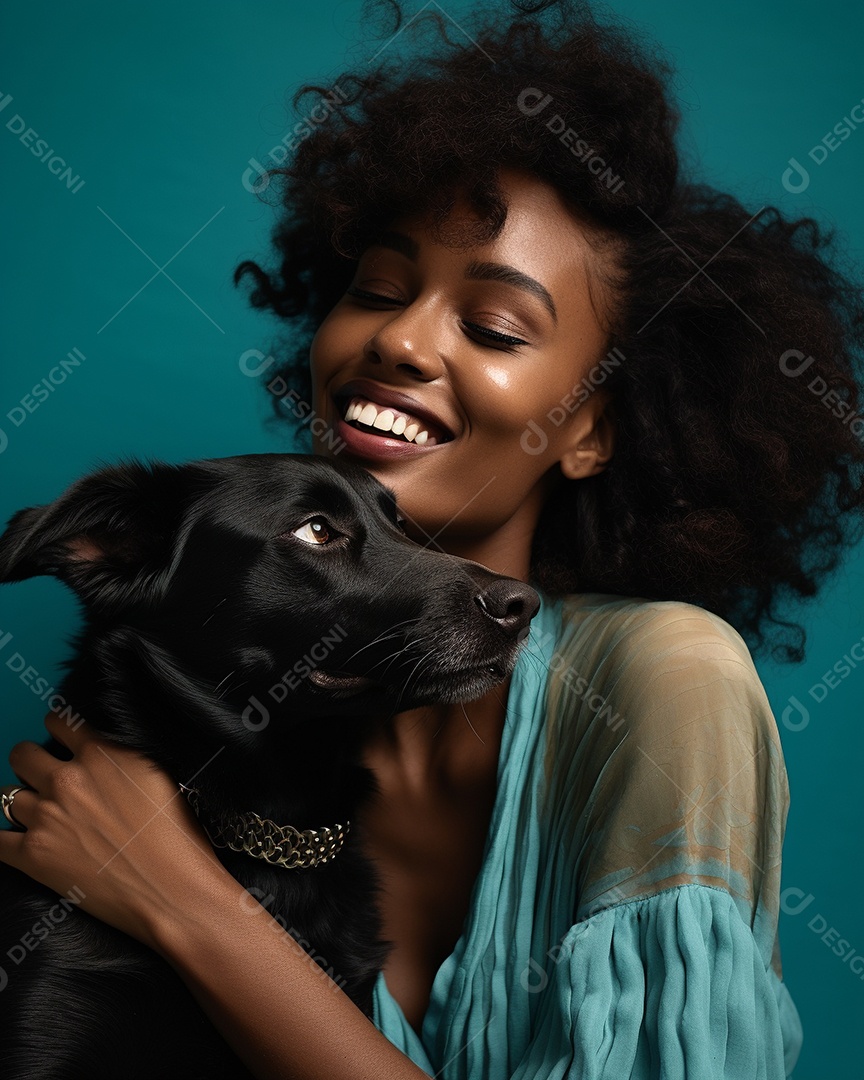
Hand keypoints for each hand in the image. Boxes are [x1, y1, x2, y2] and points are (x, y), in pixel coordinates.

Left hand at [0, 711, 225, 952]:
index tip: (60, 739)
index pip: (60, 721)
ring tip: (38, 813)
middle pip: (22, 754)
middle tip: (43, 777)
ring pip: (6, 794)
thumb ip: (122, 756)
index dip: (58, 729)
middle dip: (30, 763)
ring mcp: (46, 816)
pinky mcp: (32, 855)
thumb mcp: (156, 774)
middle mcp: (68, 779)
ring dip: (21, 802)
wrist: (171, 888)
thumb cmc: (176, 836)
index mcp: (101, 754)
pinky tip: (13, 840)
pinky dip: (2, 838)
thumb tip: (104, 752)